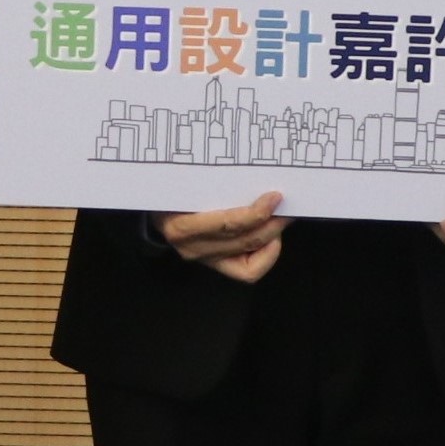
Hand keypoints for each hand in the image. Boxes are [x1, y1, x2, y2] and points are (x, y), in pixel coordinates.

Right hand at [158, 193, 289, 283]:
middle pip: (243, 241)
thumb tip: (250, 173)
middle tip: (287, 207)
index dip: (255, 213)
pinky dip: (265, 257)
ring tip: (282, 219)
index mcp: (182, 226)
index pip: (227, 225)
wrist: (157, 213)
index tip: (274, 197)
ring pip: (249, 258)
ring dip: (272, 238)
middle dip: (272, 224)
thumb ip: (208, 181)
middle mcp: (193, 248)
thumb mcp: (182, 183)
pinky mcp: (216, 266)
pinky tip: (270, 239)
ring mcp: (205, 259)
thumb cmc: (173, 193)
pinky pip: (248, 272)